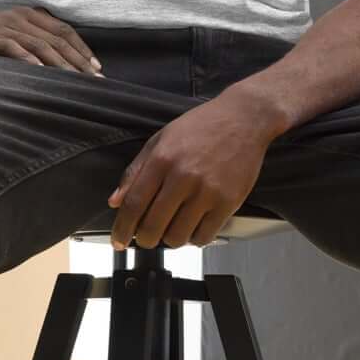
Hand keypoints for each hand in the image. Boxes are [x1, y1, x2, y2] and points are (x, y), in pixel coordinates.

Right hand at [0, 6, 102, 75]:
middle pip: (55, 38)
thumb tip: (65, 67)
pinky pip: (10, 47)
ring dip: (59, 64)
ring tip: (73, 81)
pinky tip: (40, 73)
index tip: (96, 69)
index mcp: (26, 14)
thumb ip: (34, 46)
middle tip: (92, 81)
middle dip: (77, 61)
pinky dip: (27, 59)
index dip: (82, 49)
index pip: (62, 29)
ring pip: (38, 43)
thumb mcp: (10, 41)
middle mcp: (15, 16)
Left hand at [106, 95, 274, 249]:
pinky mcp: (228, 202)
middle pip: (153, 226)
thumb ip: (135, 171)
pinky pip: (204, 236)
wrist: (244, 118)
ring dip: (170, 239)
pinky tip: (193, 227)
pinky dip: (194, 239)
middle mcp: (183, 177)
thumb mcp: (160, 139)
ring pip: (178, 236)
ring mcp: (207, 192)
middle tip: (146, 237)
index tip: (119, 241)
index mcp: (162, 160)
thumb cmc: (201, 126)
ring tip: (172, 228)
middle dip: (144, 239)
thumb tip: (115, 201)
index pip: (134, 204)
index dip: (122, 228)